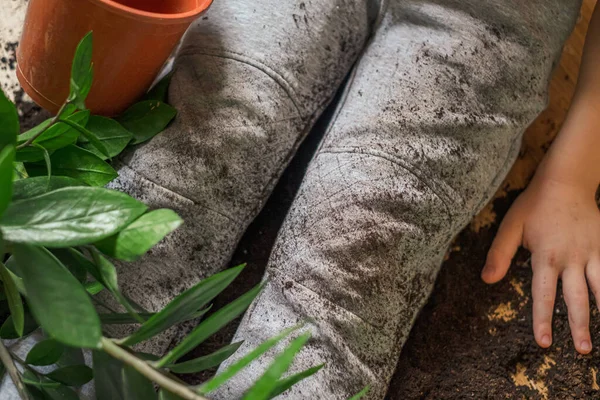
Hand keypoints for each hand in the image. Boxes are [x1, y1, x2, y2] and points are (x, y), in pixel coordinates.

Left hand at [481, 175, 599, 353]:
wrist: (566, 181)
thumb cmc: (534, 205)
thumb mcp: (511, 227)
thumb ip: (499, 254)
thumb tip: (487, 280)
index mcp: (545, 257)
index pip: (543, 295)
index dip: (543, 320)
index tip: (545, 342)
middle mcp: (570, 259)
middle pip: (576, 298)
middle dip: (579, 326)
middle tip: (583, 351)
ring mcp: (590, 253)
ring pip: (599, 289)